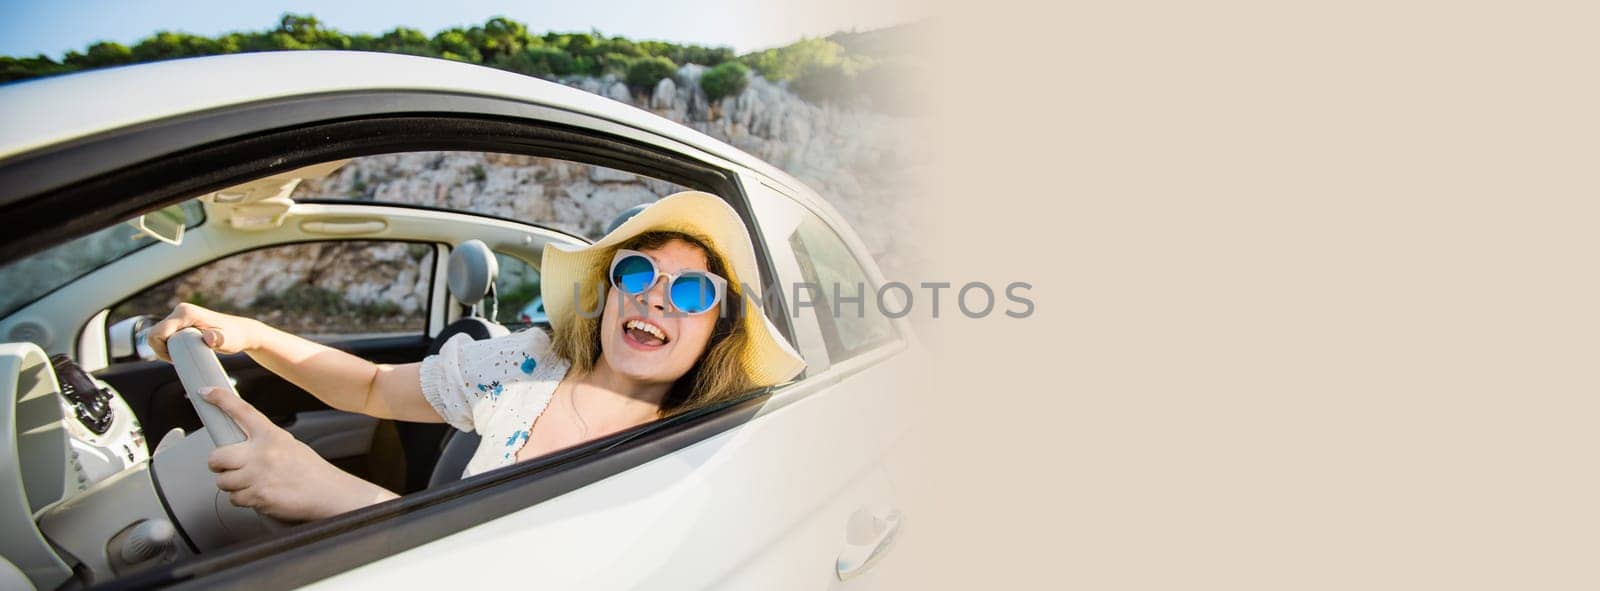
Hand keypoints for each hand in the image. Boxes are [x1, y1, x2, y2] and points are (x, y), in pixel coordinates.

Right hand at [146, 303, 260, 361]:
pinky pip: (165, 335)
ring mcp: (180, 315)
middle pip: (155, 334)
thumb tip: (208, 338)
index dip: (161, 350)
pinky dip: (168, 345)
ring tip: (182, 357)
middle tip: (179, 361)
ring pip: (159, 335)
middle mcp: (180, 311)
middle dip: (162, 350)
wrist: (241, 332)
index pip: (158, 333)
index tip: (175, 360)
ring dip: (165, 348)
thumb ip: (218, 339)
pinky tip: (181, 353)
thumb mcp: (228, 340)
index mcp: (185, 313)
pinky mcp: (181, 321)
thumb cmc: (235, 337)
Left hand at [203, 387, 397, 521]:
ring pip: (223, 481)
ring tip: (252, 483)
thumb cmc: (311, 471)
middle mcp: (262, 453)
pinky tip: (260, 495)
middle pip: (217, 456)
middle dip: (219, 464)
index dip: (221, 399)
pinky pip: (234, 499)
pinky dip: (243, 499)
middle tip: (229, 467)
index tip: (206, 392)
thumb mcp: (288, 445)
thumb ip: (263, 442)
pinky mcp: (258, 496)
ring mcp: (259, 475)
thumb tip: (239, 446)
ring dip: (233, 485)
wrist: (330, 493)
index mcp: (271, 435)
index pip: (241, 411)